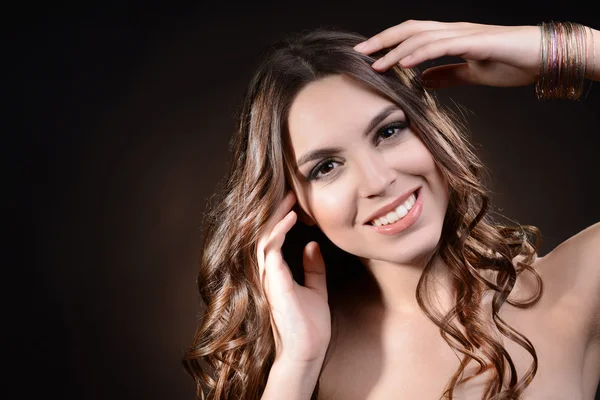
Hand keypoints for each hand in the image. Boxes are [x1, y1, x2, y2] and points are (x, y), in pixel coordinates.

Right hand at [256, 191, 330, 365]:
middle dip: (275, 211)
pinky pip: (269, 249)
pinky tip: (290, 217)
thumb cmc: (310, 325)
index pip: (273, 238)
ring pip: (262, 237)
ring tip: (290, 198)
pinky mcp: (272, 281)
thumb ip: (313, 268)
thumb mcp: (316, 290)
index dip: (281, 218)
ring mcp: (267, 277)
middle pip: (264, 234)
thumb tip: (312, 245)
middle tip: (289, 191)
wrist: (307, 352)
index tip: (295, 201)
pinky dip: (278, 231)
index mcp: (276, 273)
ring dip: (275, 216)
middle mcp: (267, 273)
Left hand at [354, 20, 541, 88]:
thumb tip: (424, 80)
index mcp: (452, 37)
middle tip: (358, 54)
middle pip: (410, 29)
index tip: (368, 57)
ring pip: (421, 35)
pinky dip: (419, 53)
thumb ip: (448, 75)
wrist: (546, 57)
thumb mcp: (472, 73)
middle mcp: (454, 31)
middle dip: (382, 41)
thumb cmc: (513, 62)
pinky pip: (442, 45)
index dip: (389, 44)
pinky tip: (403, 63)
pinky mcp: (476, 41)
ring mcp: (465, 33)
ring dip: (394, 48)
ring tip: (374, 62)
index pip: (413, 36)